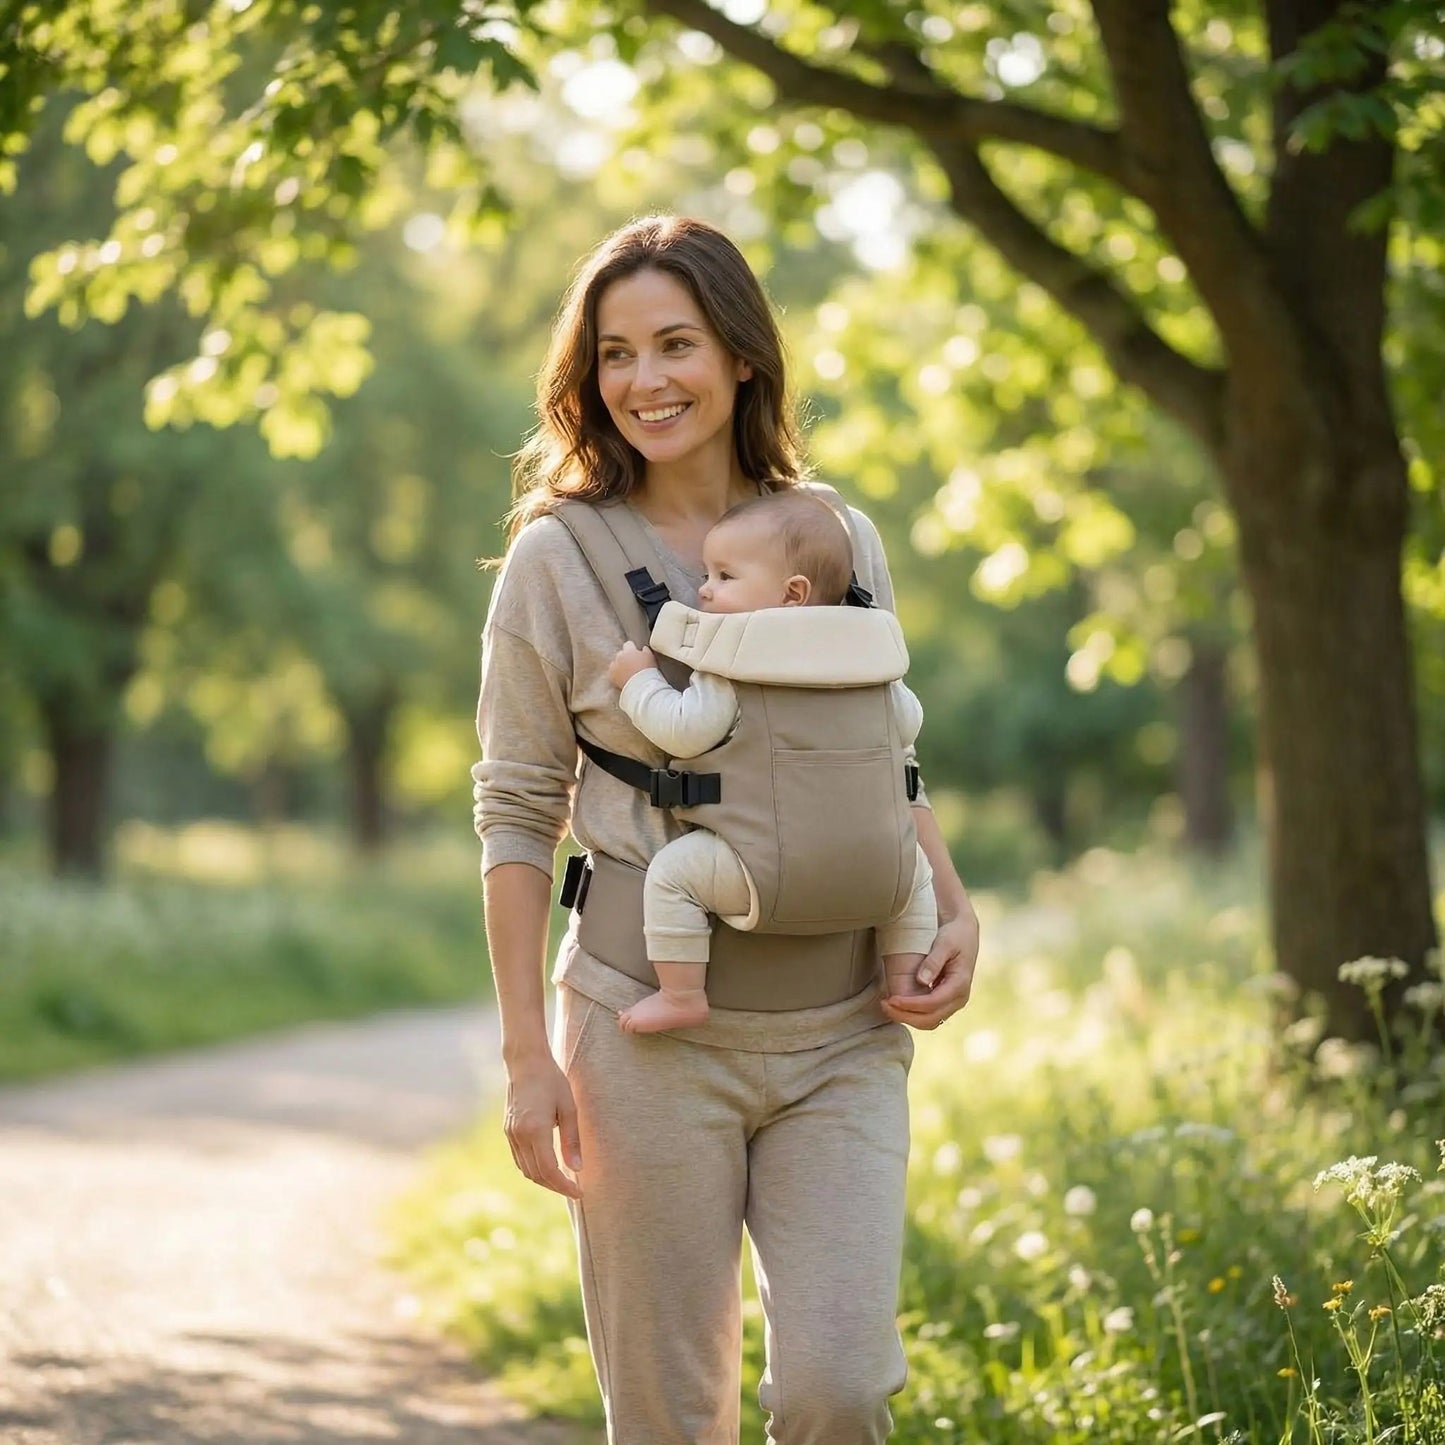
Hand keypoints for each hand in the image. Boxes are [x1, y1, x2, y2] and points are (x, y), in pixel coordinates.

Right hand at [503, 1055, 582, 1198]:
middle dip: (556, 1187)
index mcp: (536, 1130)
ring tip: (563, 1181)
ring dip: (544, 1180)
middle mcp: (519, 1135)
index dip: (564, 1186)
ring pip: (526, 1170)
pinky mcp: (508, 1131)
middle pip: (536, 1175)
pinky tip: (547, 1167)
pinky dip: (533, 1169)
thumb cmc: (552, 1081)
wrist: (526, 1062)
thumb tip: (577, 1169)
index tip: (580, 1193)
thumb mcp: (569, 1108)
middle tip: (575, 1190)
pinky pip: (520, 1159)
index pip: (549, 1170)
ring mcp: (511, 1134)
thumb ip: (572, 1140)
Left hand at [609, 641, 657, 689]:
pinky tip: (622, 678)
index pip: (628, 644)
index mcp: (629, 650)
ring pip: (615, 663)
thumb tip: (643, 649)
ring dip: (620, 666)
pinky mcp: (611, 676)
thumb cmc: (647, 670)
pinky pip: (612, 673)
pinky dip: (616, 675)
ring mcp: (614, 666)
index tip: (635, 653)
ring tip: (627, 672)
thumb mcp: (650, 657)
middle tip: (632, 664)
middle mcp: (619, 656)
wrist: (641, 685)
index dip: (632, 648)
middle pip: (621, 653)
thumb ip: (646, 650)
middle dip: (625, 657)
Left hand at [880, 910, 979, 1030]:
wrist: (964, 932)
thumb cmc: (954, 934)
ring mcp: (954, 1002)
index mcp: (960, 985)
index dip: (910, 1005)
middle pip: (931, 1019)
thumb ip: (934, 961)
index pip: (933, 1004)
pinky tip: (897, 1005)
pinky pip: (929, 1015)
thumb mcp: (945, 942)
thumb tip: (921, 980)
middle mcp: (959, 998)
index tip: (891, 999)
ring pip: (930, 1022)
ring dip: (908, 1018)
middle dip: (905, 1016)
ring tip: (887, 1006)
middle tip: (884, 1005)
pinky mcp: (946, 1000)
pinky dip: (913, 1014)